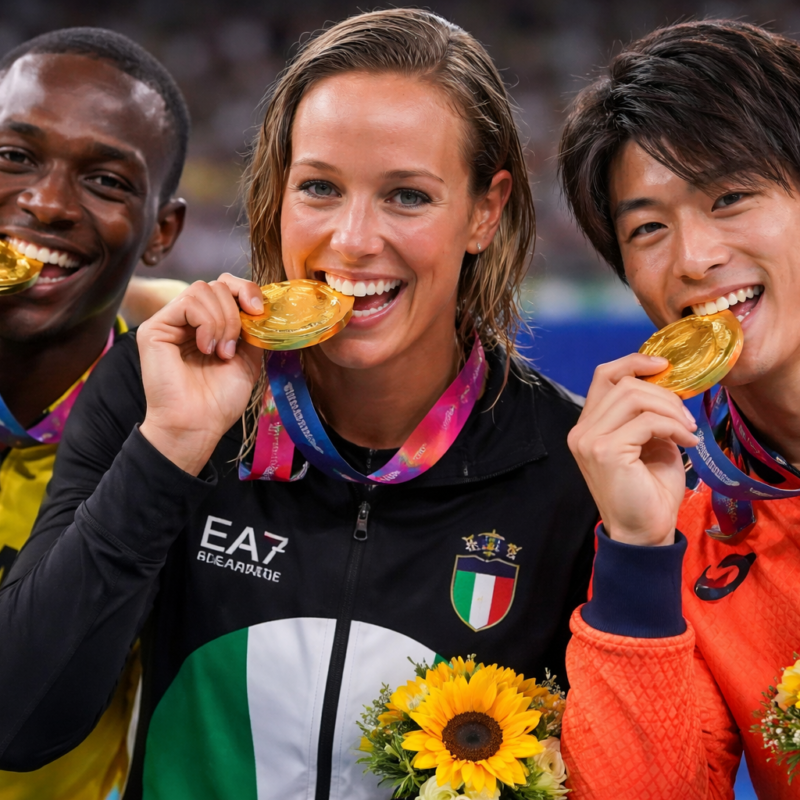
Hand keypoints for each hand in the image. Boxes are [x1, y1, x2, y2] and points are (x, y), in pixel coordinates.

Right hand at [137, 274, 263, 474]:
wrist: (198, 424)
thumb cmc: (219, 399)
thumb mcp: (248, 357)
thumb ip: (251, 327)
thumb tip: (259, 303)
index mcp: (209, 324)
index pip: (226, 286)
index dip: (246, 290)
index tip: (259, 311)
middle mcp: (188, 319)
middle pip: (216, 284)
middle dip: (235, 310)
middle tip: (234, 346)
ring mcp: (170, 322)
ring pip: (203, 289)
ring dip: (222, 320)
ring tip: (220, 352)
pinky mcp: (154, 328)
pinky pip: (187, 302)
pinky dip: (206, 323)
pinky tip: (206, 348)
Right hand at [567, 354, 698, 545]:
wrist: (644, 532)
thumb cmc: (649, 490)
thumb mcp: (649, 441)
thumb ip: (647, 413)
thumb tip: (668, 384)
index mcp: (589, 425)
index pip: (604, 375)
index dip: (635, 362)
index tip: (666, 367)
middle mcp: (582, 430)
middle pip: (624, 383)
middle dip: (664, 393)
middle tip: (686, 417)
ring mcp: (589, 440)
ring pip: (634, 397)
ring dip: (670, 409)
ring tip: (688, 430)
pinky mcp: (605, 452)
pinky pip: (646, 422)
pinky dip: (673, 427)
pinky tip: (687, 442)